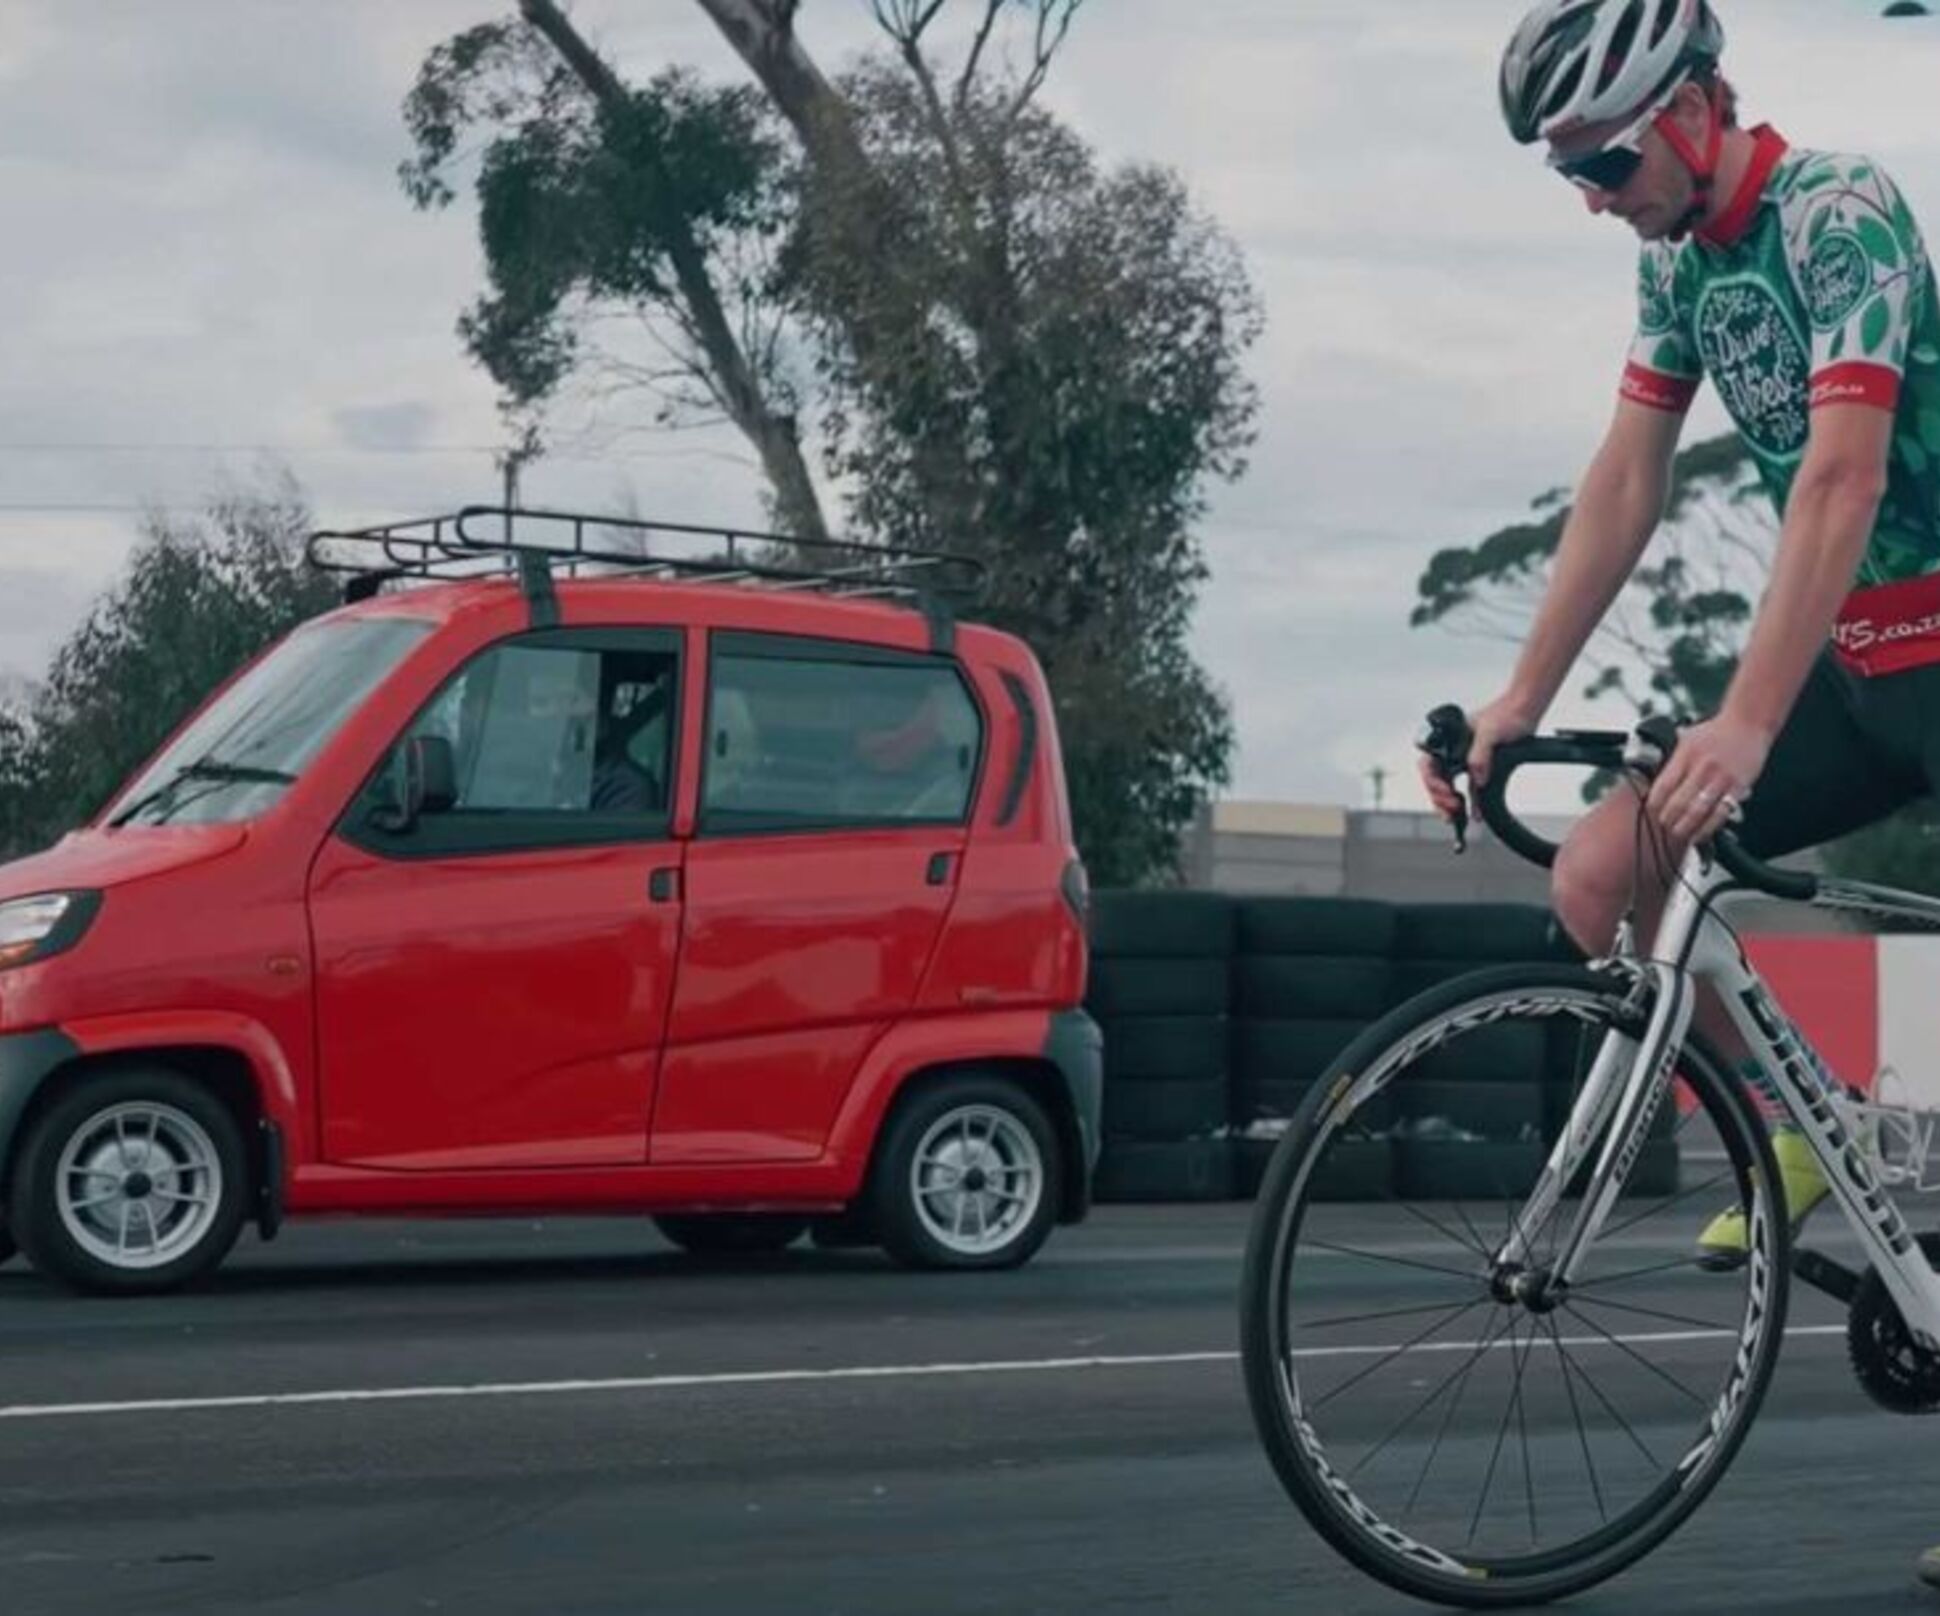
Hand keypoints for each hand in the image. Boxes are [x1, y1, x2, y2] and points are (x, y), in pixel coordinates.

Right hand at [1416, 695, 1538, 823]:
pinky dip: (1471, 803)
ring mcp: (1465, 760)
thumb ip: (1480, 756)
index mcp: (1447, 740)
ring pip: (1450, 788)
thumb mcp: (1490, 733)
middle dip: (1439, 798)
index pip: (1429, 765)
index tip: (1446, 792)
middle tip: (1452, 810)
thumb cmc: (1505, 713)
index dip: (1433, 782)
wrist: (1525, 711)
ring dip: (1451, 805)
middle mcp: (1453, 751)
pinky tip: (1474, 814)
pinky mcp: (1480, 768)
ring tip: (1456, 818)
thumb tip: (1477, 780)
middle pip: (1436, 780)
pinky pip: (1470, 790)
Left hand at [1645, 714, 1770, 845]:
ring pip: (1698, 811)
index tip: (1653, 809)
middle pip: (1678, 801)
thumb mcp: (1688, 740)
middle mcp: (1702, 768)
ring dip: (1685, 827)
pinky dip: (1708, 827)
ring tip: (1679, 833)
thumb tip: (1657, 783)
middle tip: (1665, 824)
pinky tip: (1700, 834)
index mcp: (1686, 756)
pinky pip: (1720, 813)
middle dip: (1668, 818)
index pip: (1663, 785)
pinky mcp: (1737, 788)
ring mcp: (1720, 779)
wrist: (1749, 724)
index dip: (1655, 802)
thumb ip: (1674, 761)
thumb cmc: (1718, 732)